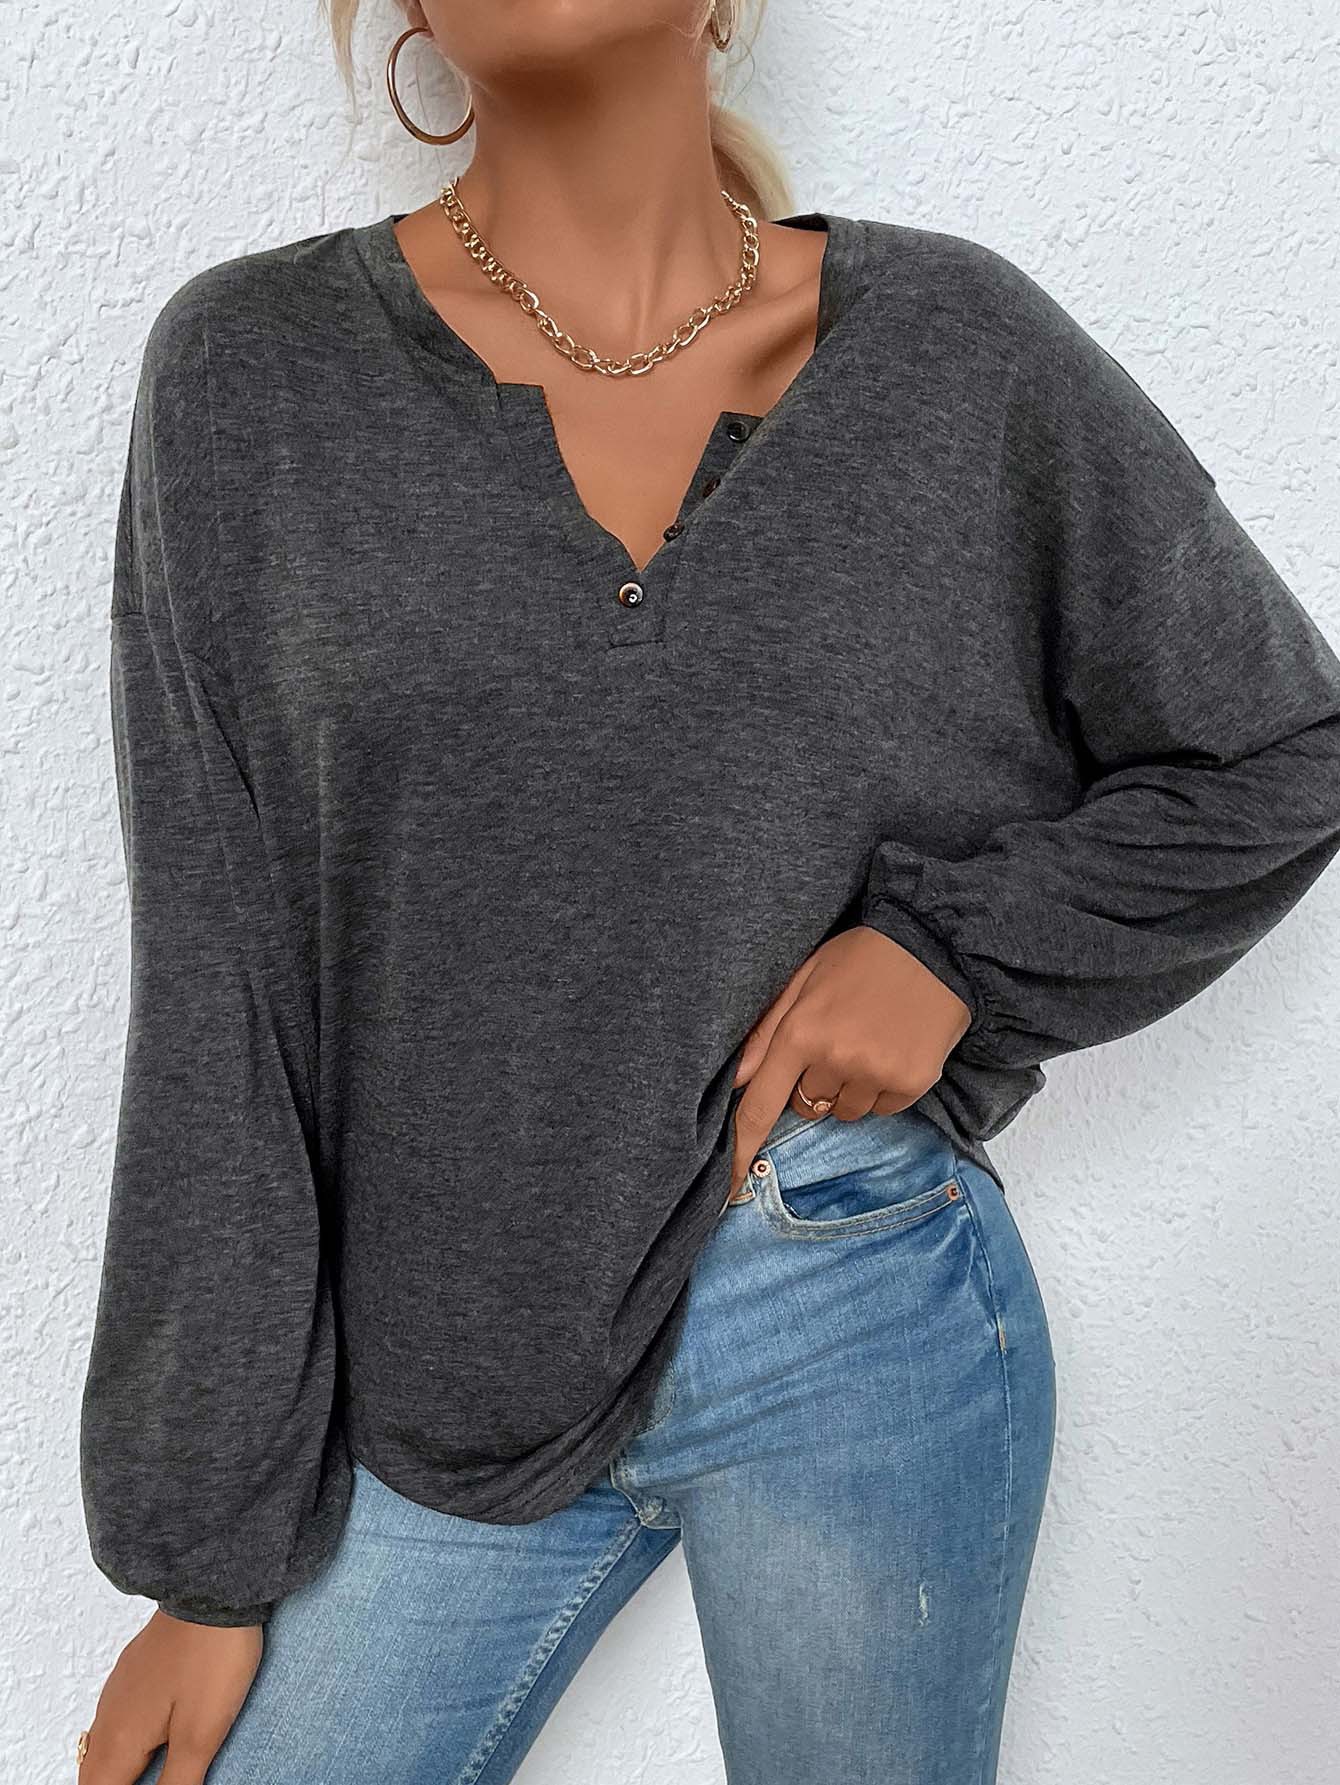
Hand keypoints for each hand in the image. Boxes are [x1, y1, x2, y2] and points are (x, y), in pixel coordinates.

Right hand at [78, 1609, 261, 1784]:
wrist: (216, 1592)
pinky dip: (125, 1742)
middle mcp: (111, 1714)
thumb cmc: (212, 1658)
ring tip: (143, 1776)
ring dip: (115, 1769)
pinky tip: (150, 1738)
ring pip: (103, 1745)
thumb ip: (176, 1784)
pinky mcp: (137, 1670)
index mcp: (121, 1738)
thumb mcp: (200, 1735)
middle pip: (95, 1774)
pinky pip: (118, 1718)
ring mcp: (121, 1688)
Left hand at [729, 925, 971, 1193]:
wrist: (936, 945)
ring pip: (844, 1112)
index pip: (759, 1108)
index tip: (726, 1191)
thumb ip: (767, 1030)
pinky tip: (892, 1049)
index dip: (739, 1153)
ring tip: (868, 1042)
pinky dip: (882, 1089)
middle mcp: (835, 1058)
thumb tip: (736, 1079)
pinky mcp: (911, 1083)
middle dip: (812, 1085)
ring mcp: (876, 1074)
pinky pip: (882, 1109)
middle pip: (805, 1108)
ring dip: (849, 1088)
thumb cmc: (862, 957)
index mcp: (800, 1031)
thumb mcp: (804, 977)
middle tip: (835, 1042)